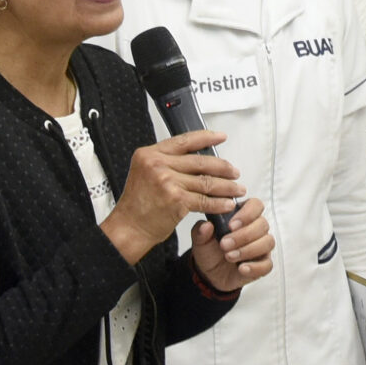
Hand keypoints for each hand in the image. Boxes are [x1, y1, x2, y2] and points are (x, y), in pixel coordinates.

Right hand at [104, 131, 243, 261]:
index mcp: (150, 154)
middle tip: (234, 171)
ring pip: (205, 181)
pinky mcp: (176, 200)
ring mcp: (167, 182)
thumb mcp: (145, 172)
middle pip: (200, 161)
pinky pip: (204, 200)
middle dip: (222, 167)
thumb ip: (166, 162)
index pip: (184, 141)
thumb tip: (197, 159)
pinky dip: (219, 203)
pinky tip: (227, 204)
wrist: (129, 227)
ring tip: (236, 189)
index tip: (220, 137)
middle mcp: (158, 165)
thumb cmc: (137, 204)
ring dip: (226, 186)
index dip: (206, 138)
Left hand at [192, 197, 272, 291]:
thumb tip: (206, 225)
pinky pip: (267, 264)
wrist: (209, 274)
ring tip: (229, 256)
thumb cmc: (209, 251)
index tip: (231, 225)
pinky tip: (241, 268)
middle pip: (262, 224)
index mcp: (243, 216)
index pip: (255, 205)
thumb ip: (201, 231)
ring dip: (248, 250)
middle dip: (243, 235)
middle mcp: (255, 229)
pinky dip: (255, 267)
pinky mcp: (263, 264)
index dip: (247, 213)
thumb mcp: (200, 240)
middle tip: (224, 244)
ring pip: (268, 242)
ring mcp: (262, 246)